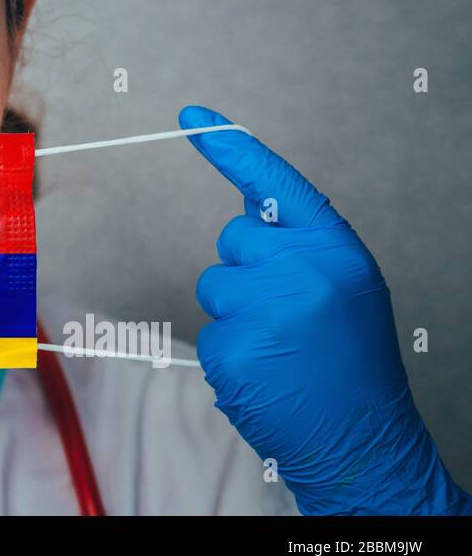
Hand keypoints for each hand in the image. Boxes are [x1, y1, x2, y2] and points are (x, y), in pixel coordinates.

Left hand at [180, 105, 469, 515]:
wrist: (365, 441)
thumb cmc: (351, 361)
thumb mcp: (343, 287)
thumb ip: (298, 246)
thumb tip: (246, 207)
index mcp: (334, 249)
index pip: (274, 184)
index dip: (230, 148)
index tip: (191, 114)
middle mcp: (302, 271)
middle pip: (232, 240)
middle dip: (247, 271)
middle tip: (288, 316)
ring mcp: (265, 310)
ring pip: (214, 286)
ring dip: (236, 314)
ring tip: (281, 349)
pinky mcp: (234, 349)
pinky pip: (208, 332)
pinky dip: (230, 354)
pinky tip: (266, 373)